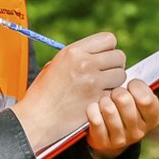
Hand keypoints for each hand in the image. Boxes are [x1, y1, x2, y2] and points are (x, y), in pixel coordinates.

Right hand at [11, 32, 126, 152]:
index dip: (108, 49)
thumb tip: (99, 53)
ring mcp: (93, 83)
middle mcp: (85, 64)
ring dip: (115, 82)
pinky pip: (116, 94)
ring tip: (100, 88)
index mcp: (73, 51)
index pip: (109, 39)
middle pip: (119, 57)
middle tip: (104, 75)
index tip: (102, 58)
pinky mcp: (98, 100)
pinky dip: (110, 97)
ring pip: (121, 75)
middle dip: (114, 66)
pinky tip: (97, 101)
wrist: (36, 119)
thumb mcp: (55, 65)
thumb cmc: (43, 93)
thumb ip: (77, 57)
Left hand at [86, 79, 158, 158]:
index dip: (136, 86)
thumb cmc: (131, 110)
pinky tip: (95, 108)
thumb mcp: (148, 102)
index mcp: (153, 119)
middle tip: (116, 93)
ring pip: (108, 109)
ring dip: (104, 100)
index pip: (146, 99)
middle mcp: (139, 131)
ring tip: (105, 101)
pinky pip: (95, 119)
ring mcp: (121, 139)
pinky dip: (93, 109)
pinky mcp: (103, 142)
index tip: (131, 84)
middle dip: (117, 91)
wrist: (112, 138)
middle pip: (124, 101)